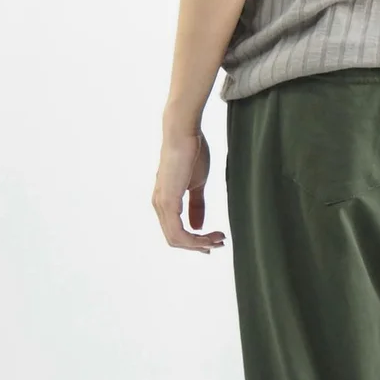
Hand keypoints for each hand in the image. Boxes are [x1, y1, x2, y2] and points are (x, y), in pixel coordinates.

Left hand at [152, 126, 225, 253]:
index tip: (215, 240)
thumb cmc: (191, 153)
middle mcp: (159, 205)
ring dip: (200, 244)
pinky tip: (210, 235)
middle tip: (220, 242)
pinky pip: (178, 232)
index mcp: (165, 201)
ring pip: (177, 240)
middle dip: (199, 245)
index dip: (195, 241)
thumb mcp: (197, 184)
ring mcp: (161, 204)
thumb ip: (197, 205)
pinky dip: (196, 239)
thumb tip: (197, 226)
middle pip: (175, 240)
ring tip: (220, 239)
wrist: (184, 134)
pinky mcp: (168, 201)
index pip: (176, 232)